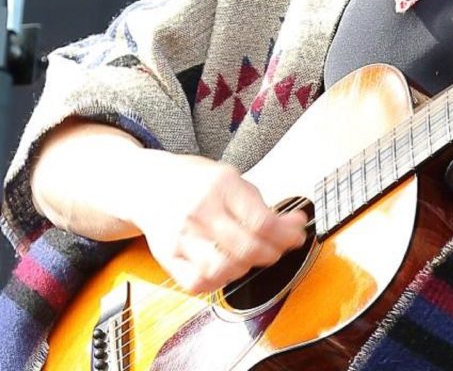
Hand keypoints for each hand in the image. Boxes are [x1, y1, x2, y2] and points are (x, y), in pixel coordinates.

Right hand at [129, 151, 307, 294]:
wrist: (147, 185)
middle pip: (246, 247)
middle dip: (272, 253)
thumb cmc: (194, 181)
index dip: (286, 234)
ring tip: (252, 257)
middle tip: (279, 248)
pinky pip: (198, 282)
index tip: (297, 235)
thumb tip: (292, 225)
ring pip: (223, 269)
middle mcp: (200, 210)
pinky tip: (227, 268)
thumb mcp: (230, 177)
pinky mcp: (167, 256)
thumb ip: (259, 203)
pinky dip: (219, 281)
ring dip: (247, 268)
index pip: (262, 220)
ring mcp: (181, 236)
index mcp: (221, 185)